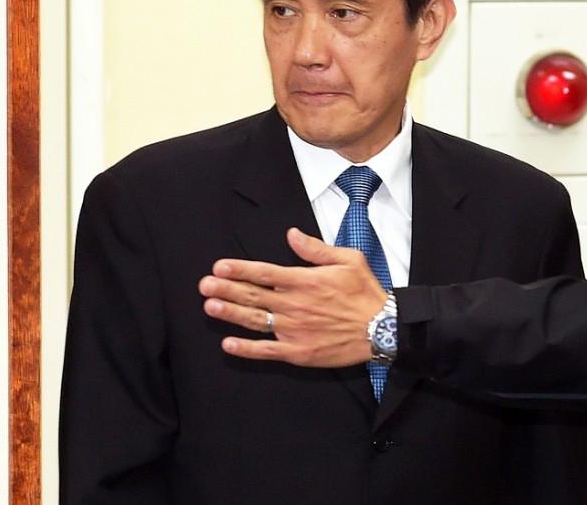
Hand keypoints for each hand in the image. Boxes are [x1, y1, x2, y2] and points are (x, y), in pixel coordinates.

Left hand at [199, 227, 387, 366]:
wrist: (382, 329)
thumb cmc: (366, 293)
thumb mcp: (349, 259)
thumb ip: (316, 249)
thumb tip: (292, 235)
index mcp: (305, 281)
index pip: (264, 273)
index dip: (239, 269)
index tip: (219, 266)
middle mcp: (295, 305)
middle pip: (253, 296)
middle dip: (226, 288)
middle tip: (204, 285)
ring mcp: (295, 330)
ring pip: (255, 321)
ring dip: (230, 314)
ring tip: (210, 307)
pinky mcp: (298, 351)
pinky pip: (267, 350)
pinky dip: (246, 348)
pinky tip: (228, 344)